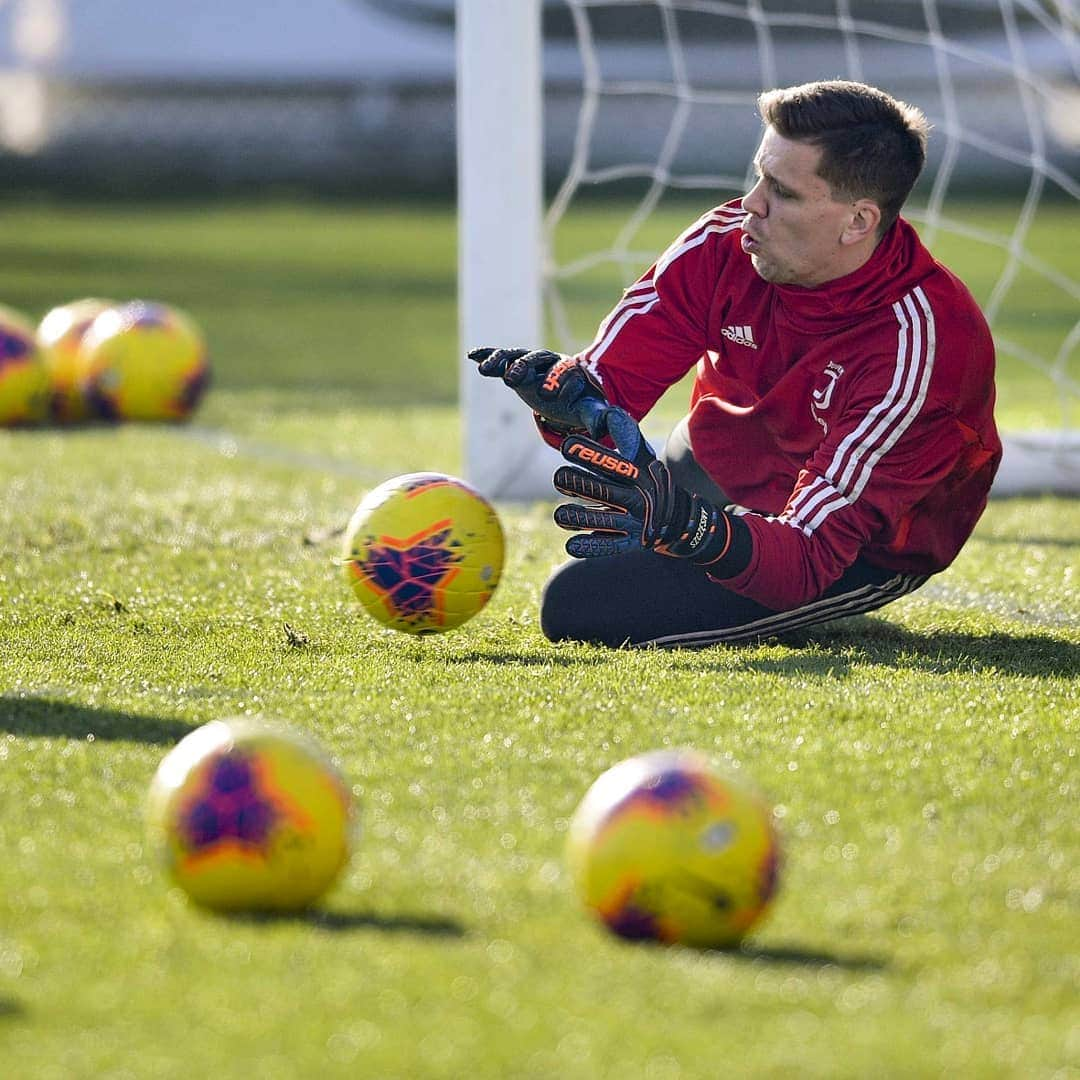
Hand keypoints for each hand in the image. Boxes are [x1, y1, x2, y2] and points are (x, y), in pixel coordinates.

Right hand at [467, 346, 609, 436]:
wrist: (565, 390)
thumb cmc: (576, 401)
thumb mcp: (587, 409)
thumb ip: (595, 416)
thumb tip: (602, 429)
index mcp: (570, 371)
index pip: (567, 372)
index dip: (560, 383)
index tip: (552, 397)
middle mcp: (550, 361)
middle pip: (538, 359)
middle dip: (525, 368)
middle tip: (512, 380)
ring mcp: (531, 361)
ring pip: (517, 356)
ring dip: (501, 361)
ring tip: (485, 370)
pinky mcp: (514, 364)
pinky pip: (500, 357)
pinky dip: (487, 355)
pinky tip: (472, 356)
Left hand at [552, 407, 731, 562]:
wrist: (680, 519)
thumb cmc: (649, 480)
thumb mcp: (643, 455)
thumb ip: (625, 434)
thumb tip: (608, 413)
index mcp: (637, 475)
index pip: (612, 463)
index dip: (589, 454)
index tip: (567, 446)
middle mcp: (635, 498)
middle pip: (602, 491)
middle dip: (578, 483)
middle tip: (559, 477)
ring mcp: (633, 523)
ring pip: (601, 521)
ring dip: (577, 517)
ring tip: (560, 514)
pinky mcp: (630, 544)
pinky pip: (608, 547)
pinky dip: (590, 547)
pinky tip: (571, 545)